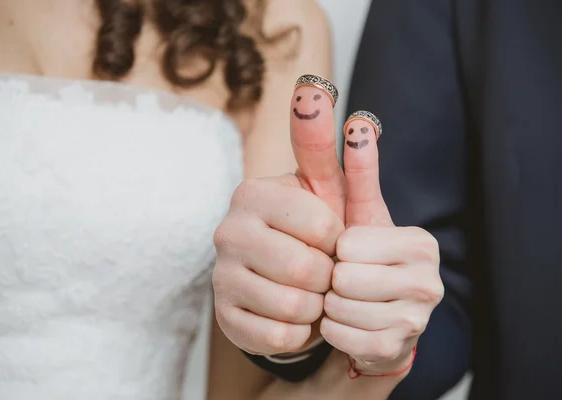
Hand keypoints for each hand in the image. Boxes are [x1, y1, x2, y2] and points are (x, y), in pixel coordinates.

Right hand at [212, 79, 346, 354]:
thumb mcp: (331, 188)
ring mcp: (220, 277)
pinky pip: (277, 338)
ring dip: (317, 306)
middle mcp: (228, 231)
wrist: (301, 284)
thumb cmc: (322, 233)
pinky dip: (301, 333)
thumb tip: (316, 86)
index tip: (334, 238)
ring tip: (313, 293)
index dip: (340, 239)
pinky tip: (297, 316)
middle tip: (327, 272)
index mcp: (253, 194)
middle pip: (305, 269)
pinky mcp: (224, 318)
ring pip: (292, 306)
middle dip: (331, 277)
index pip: (321, 225)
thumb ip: (322, 142)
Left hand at [320, 114, 443, 375]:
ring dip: (330, 304)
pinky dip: (332, 329)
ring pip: (338, 308)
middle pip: (343, 278)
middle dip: (331, 278)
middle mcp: (429, 281)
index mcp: (420, 244)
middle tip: (343, 278)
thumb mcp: (356, 211)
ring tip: (345, 298)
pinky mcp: (397, 349)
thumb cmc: (363, 256)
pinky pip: (339, 336)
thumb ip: (355, 167)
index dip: (335, 249)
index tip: (347, 252)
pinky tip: (347, 321)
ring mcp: (417, 320)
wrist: (374, 310)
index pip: (348, 244)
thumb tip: (359, 120)